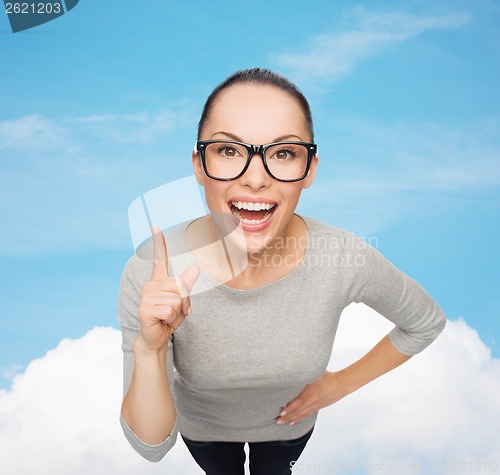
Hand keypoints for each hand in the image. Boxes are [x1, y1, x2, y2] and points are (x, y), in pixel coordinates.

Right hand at [137, 226, 199, 352]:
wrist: (156, 338)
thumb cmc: (169, 317)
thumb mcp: (182, 301)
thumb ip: (187, 285)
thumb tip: (195, 267)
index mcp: (159, 281)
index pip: (159, 259)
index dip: (158, 243)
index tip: (156, 227)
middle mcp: (151, 285)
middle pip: (180, 285)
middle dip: (183, 301)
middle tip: (174, 311)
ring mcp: (146, 296)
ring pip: (177, 299)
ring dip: (177, 312)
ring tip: (167, 316)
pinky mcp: (145, 308)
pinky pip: (170, 309)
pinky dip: (171, 319)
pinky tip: (162, 321)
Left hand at [276, 371, 346, 425]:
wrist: (341, 384)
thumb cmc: (327, 375)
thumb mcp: (316, 372)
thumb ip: (304, 373)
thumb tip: (292, 368)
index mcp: (311, 391)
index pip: (299, 402)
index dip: (290, 408)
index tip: (281, 412)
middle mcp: (313, 400)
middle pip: (298, 411)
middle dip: (287, 416)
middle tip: (277, 421)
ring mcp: (316, 405)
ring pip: (302, 414)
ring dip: (291, 419)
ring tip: (282, 423)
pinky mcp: (318, 407)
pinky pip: (306, 414)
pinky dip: (299, 419)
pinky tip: (292, 422)